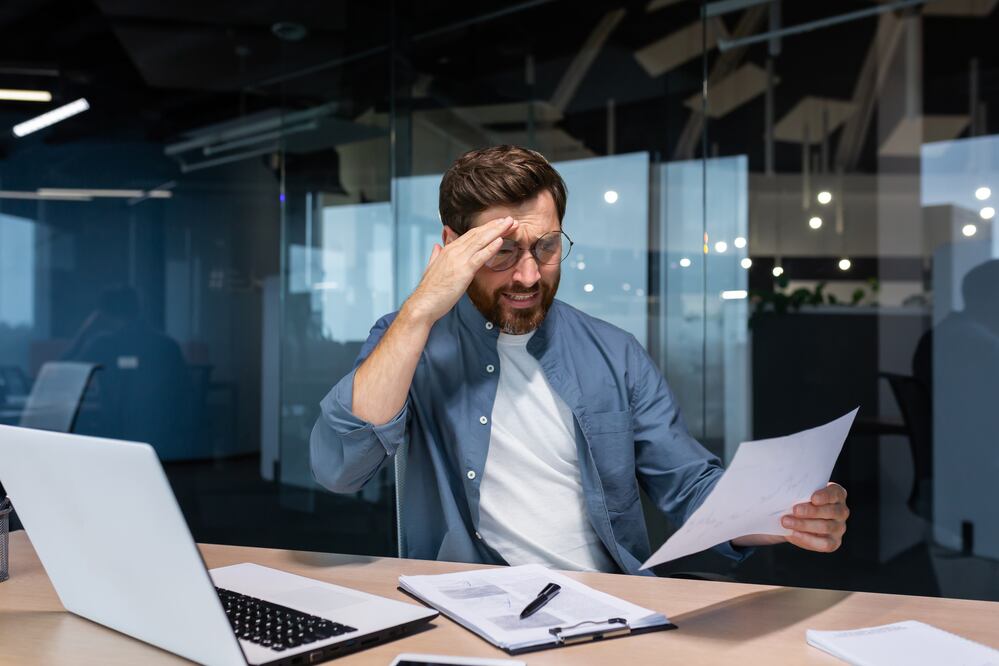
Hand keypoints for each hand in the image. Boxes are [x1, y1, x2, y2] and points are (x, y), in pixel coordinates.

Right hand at [402, 217, 517, 324]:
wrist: (423, 303)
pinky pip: (480, 257)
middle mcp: (454, 251)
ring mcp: (459, 260)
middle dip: (495, 225)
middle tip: (510, 219)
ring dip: (497, 231)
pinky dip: (491, 247)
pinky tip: (501, 240)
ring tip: (511, 224)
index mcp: (448, 250)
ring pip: (480, 241)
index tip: (498, 223)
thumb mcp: (431, 268)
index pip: (470, 234)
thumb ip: (435, 256)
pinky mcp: (463, 271)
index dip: (486, 228)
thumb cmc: (429, 290)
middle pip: (478, 234)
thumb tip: (437, 246)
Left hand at [780, 482, 848, 552]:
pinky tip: (793, 533)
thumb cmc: (800, 501)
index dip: (825, 496)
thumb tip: (784, 492)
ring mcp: (839, 527)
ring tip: (786, 522)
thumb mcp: (800, 493)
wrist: (797, 519)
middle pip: (830, 511)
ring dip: (804, 524)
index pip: (835, 493)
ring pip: (825, 527)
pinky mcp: (834, 542)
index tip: (813, 498)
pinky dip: (806, 538)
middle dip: (811, 511)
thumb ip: (798, 492)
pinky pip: (824, 543)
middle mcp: (841, 511)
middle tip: (794, 510)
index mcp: (837, 494)